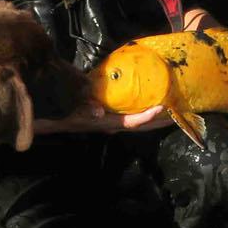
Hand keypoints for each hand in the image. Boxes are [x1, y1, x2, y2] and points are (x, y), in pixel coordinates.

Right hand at [33, 103, 163, 135]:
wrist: (47, 116)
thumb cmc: (60, 111)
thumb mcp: (69, 108)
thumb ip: (83, 107)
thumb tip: (97, 111)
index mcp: (105, 123)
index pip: (131, 122)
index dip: (147, 117)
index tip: (163, 108)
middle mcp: (111, 125)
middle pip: (141, 125)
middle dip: (160, 120)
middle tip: (181, 110)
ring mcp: (110, 122)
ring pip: (138, 121)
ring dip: (155, 117)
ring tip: (173, 108)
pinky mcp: (108, 117)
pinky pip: (130, 115)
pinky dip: (143, 110)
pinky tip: (151, 102)